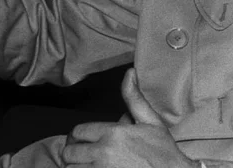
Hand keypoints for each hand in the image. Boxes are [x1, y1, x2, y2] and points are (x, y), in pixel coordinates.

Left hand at [62, 68, 198, 167]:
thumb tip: (129, 74)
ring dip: (77, 165)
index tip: (82, 140)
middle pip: (69, 151)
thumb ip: (134, 98)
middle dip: (74, 152)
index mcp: (113, 133)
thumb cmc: (163, 152)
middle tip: (82, 154)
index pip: (78, 131)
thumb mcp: (151, 121)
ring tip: (86, 164)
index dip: (77, 136)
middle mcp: (104, 152)